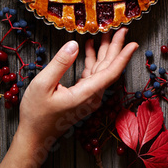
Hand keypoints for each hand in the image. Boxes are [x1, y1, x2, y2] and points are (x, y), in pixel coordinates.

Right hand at [17, 28, 137, 151]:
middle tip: (122, 30)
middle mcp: (92, 96)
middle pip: (109, 68)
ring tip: (107, 33)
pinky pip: (92, 74)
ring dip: (104, 51)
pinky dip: (92, 59)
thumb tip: (74, 44)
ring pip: (101, 70)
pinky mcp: (83, 95)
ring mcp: (88, 96)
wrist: (34, 137)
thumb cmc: (36, 114)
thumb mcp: (43, 84)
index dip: (123, 57)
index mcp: (86, 94)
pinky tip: (90, 46)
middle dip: (116, 47)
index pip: (110, 73)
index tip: (133, 44)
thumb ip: (60, 63)